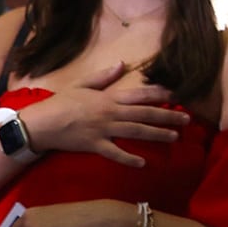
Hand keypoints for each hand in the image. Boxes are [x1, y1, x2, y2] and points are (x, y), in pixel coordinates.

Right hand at [21, 62, 185, 166]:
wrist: (40, 123)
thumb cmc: (60, 103)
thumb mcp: (81, 84)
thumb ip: (103, 76)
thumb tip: (122, 64)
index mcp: (108, 98)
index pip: (140, 95)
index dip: (160, 95)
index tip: (177, 96)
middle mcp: (110, 113)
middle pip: (144, 114)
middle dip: (167, 116)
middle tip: (187, 119)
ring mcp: (103, 130)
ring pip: (136, 132)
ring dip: (157, 134)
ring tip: (175, 137)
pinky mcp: (95, 145)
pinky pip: (115, 153)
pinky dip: (129, 158)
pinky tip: (143, 163)